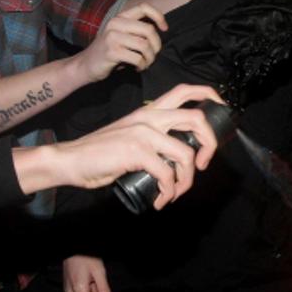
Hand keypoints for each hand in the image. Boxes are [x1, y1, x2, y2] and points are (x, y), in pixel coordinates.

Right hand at [12, 84, 225, 206]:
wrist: (70, 160)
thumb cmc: (100, 154)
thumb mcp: (130, 136)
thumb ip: (153, 139)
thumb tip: (177, 157)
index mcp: (149, 110)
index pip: (185, 91)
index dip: (209, 96)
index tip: (222, 111)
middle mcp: (149, 117)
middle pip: (196, 119)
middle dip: (210, 144)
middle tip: (202, 165)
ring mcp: (144, 133)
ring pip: (186, 153)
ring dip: (186, 181)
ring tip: (173, 193)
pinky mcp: (137, 151)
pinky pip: (167, 174)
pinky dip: (168, 192)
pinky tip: (159, 200)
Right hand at [62, 255, 113, 291]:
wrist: (73, 249)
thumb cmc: (86, 257)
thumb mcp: (99, 271)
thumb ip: (104, 289)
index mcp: (78, 289)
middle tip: (101, 286)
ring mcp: (68, 290)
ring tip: (94, 280)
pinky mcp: (68, 287)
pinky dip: (88, 291)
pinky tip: (90, 280)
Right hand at [74, 2, 166, 81]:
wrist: (86, 65)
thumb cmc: (110, 51)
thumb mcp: (123, 35)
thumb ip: (137, 30)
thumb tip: (161, 30)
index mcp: (120, 17)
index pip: (144, 7)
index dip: (158, 16)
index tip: (164, 29)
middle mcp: (115, 24)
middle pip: (148, 29)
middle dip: (156, 45)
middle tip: (153, 55)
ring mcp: (112, 37)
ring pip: (144, 45)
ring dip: (150, 58)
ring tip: (145, 63)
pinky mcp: (112, 52)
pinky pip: (137, 58)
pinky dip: (142, 65)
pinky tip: (138, 67)